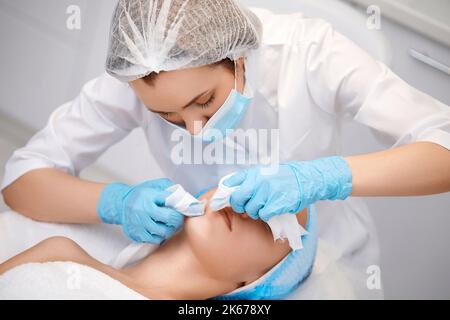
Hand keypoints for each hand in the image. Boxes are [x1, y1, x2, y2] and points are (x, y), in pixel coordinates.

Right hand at [97, 178, 183, 243]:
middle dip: (177, 220)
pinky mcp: (136, 235)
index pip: (170, 205)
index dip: (179, 209)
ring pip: (162, 233)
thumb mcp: (155, 185)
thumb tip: (184, 196)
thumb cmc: (141, 194)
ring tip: (168, 224)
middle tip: (177, 218)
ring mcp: (138, 225)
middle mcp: (142, 212)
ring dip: (169, 229)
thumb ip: (170, 188)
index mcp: (148, 198)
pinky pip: (154, 240)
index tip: (182, 210)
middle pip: (168, 220)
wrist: (120, 204)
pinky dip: (160, 236)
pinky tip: (159, 229)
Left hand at [223, 156, 351, 220]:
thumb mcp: (265, 173)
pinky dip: (266, 216)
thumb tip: (234, 196)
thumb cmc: (285, 178)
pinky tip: (272, 210)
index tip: (225, 201)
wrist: (308, 179)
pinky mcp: (276, 203)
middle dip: (239, 207)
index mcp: (253, 173)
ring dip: (256, 212)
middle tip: (246, 209)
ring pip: (250, 210)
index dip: (226, 194)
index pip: (230, 183)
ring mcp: (267, 192)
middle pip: (236, 199)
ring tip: (265, 207)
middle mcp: (258, 181)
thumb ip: (250, 182)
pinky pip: (263, 215)